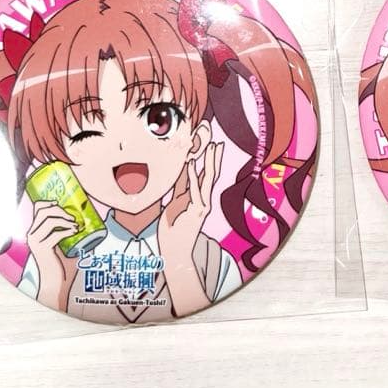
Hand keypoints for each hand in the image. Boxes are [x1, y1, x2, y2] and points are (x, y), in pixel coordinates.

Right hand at [26, 201, 78, 310]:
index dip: (49, 201)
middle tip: (72, 217)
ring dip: (65, 219)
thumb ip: (69, 230)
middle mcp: (32, 235)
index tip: (61, 203)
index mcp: (35, 230)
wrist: (57, 284)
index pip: (37, 208)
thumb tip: (92, 215)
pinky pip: (55, 234)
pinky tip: (75, 232)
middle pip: (43, 210)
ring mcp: (36, 242)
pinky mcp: (42, 250)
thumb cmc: (62, 263)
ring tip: (75, 225)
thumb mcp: (64, 242)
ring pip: (48, 220)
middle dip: (60, 209)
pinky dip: (67, 230)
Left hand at [158, 142, 223, 313]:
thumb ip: (179, 186)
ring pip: (208, 179)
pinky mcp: (196, 213)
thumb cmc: (173, 228)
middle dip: (213, 154)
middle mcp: (203, 199)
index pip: (204, 170)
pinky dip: (193, 178)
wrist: (174, 252)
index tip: (208, 137)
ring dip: (209, 162)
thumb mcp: (174, 201)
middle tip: (214, 135)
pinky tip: (192, 165)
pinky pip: (195, 192)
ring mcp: (201, 205)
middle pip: (211, 172)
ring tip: (212, 145)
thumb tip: (180, 168)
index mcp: (197, 195)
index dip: (206, 154)